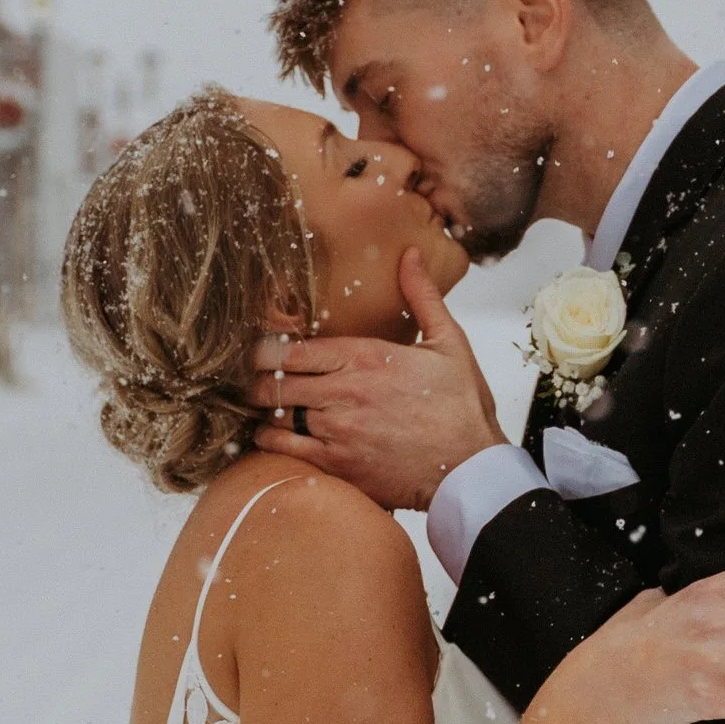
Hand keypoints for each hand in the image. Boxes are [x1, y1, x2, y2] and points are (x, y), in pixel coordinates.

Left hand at [251, 249, 503, 510]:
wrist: (471, 468)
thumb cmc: (462, 407)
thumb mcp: (449, 343)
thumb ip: (422, 296)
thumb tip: (409, 256)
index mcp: (365, 358)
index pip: (291, 350)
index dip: (265, 349)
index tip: (258, 350)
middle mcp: (344, 392)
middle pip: (275, 382)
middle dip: (258, 380)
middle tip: (253, 379)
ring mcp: (337, 431)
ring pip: (276, 415)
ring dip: (264, 410)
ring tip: (262, 406)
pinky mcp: (338, 465)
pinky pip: (285, 450)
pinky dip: (270, 441)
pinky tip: (271, 436)